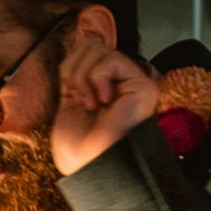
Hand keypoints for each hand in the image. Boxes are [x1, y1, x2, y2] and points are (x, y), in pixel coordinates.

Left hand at [49, 33, 160, 177]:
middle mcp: (122, 82)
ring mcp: (133, 82)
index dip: (70, 67)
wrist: (92, 169)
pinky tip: (104, 101)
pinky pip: (110, 60)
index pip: (85, 51)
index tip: (71, 96)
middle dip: (74, 71)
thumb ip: (76, 71)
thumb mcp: (68, 101)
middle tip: (81, 100)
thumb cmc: (80, 149)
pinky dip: (97, 79)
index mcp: (104, 86)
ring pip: (98, 49)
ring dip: (84, 78)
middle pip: (90, 45)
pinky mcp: (142, 84)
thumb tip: (82, 41)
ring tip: (92, 104)